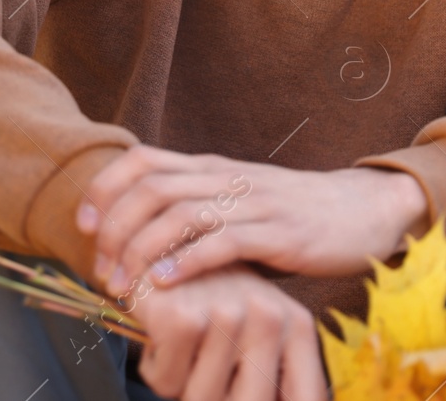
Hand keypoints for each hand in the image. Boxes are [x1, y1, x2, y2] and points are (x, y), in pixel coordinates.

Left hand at [77, 145, 426, 295]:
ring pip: (180, 214)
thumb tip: (141, 237)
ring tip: (124, 284)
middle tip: (101, 268)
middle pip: (151, 188)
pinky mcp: (280, 233)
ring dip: (141, 250)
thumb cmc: (294, 213)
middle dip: (114, 228)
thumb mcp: (238, 201)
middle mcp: (226, 178)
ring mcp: (253, 203)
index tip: (81, 225)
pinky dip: (188, 261)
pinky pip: (224, 242)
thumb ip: (197, 210)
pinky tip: (166, 283)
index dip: (104, 188)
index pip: (142, 160)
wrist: (364, 209)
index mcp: (211, 168)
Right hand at [133, 264, 327, 400]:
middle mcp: (271, 319)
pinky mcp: (184, 316)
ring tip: (178, 344)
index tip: (248, 395)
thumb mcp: (254, 331)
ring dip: (180, 381)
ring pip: (201, 398)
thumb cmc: (203, 295)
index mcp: (296, 326)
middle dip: (212, 396)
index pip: (307, 398)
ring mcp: (229, 315)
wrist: (156, 241)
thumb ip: (272, 369)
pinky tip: (160, 333)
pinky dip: (156, 368)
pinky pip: (169, 380)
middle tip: (196, 367)